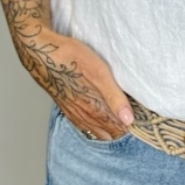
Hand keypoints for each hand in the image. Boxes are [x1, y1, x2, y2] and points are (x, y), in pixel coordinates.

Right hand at [14, 26, 132, 140]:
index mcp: (93, 109)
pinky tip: (96, 122)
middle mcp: (82, 115)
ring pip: (94, 130)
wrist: (40, 51)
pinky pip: (82, 124)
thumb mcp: (99, 73)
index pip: (117, 129)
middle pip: (107, 132)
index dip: (131, 127)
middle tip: (135, 122)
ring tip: (120, 123)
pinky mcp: (65, 106)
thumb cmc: (71, 58)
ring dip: (107, 129)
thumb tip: (129, 120)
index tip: (144, 122)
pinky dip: (93, 127)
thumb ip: (114, 97)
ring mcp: (72, 112)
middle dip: (121, 130)